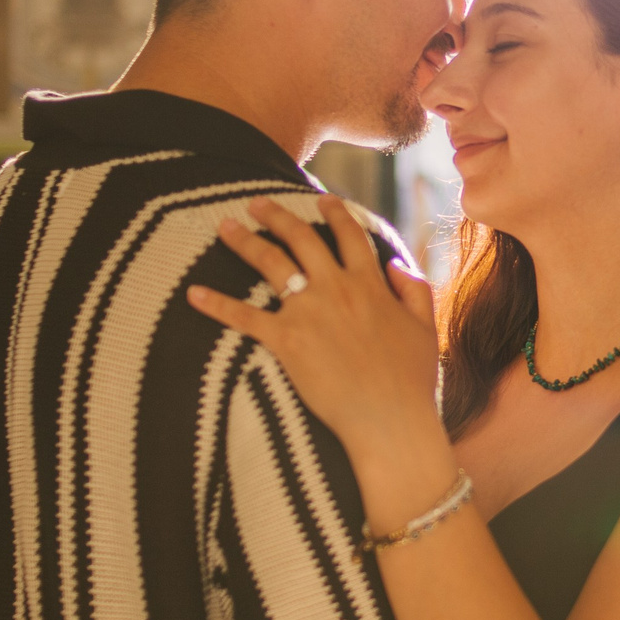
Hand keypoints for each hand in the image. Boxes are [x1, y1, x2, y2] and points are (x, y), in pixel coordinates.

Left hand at [186, 197, 445, 503]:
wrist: (389, 419)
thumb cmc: (412, 382)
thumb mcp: (425, 328)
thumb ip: (414, 290)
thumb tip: (396, 263)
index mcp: (370, 284)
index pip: (350, 235)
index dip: (336, 213)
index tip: (323, 200)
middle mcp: (337, 288)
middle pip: (302, 238)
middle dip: (277, 215)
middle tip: (256, 203)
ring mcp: (309, 312)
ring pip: (271, 263)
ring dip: (244, 241)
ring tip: (224, 227)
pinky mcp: (286, 341)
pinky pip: (245, 317)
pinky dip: (217, 304)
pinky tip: (194, 294)